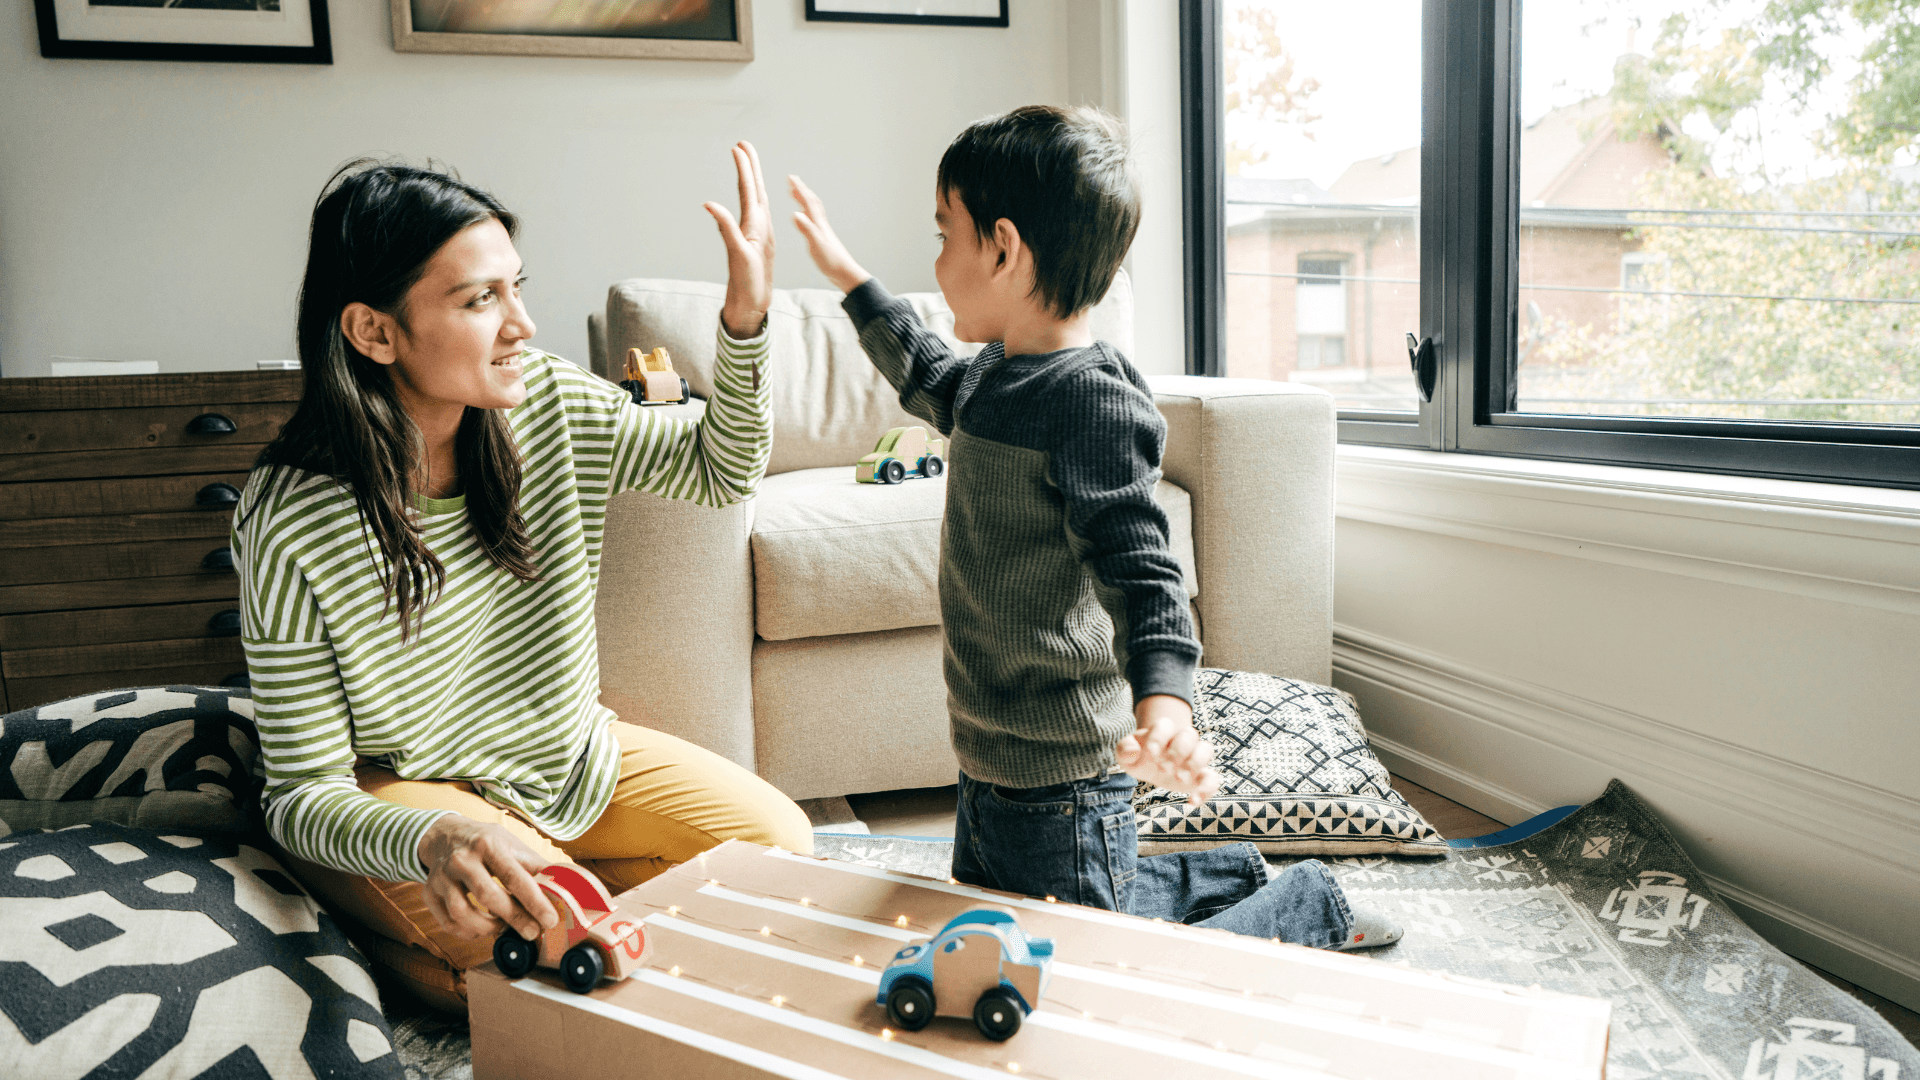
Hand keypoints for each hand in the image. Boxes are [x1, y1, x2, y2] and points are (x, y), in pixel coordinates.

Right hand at [416, 813, 559, 940]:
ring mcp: (441, 877)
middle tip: (533, 932)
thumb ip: (535, 865)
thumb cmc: (486, 842)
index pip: (513, 876)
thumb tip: (565, 885)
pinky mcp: (428, 892)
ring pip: (462, 913)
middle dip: (515, 919)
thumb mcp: (511, 844)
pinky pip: (447, 922)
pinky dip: (467, 932)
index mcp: (488, 844)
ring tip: (503, 928)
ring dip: (487, 928)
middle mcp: (462, 859)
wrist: (444, 835)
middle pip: (488, 897)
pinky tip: (481, 929)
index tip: (550, 920)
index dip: (533, 901)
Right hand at [704, 141, 774, 340]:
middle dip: (750, 165)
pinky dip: (747, 199)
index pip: (750, 189)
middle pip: (755, 188)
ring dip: (751, 178)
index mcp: (758, 225)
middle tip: (744, 144)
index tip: (738, 147)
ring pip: (755, 198)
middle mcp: (759, 225)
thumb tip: (710, 204)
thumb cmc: (752, 283)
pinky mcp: (752, 241)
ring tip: (746, 162)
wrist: (757, 304)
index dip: (744, 167)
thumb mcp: (740, 256)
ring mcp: (757, 232)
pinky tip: (746, 197)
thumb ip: (726, 228)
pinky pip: (750, 213)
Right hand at [789, 175, 871, 293]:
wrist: (845, 274)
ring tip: (797, 193)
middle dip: (801, 190)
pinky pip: (814, 220)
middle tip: (792, 180)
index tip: (790, 177)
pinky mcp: (823, 239)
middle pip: (812, 202)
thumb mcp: (816, 245)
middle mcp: (821, 224)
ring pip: (814, 210)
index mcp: (818, 224)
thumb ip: (806, 229)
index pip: (807, 202)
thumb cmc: (832, 262)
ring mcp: (823, 231)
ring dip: (805, 199)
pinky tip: (804, 217)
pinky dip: (807, 213)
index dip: (799, 188)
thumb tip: (794, 213)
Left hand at [1114, 695, 1220, 804]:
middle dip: (1177, 752)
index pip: (1165, 725)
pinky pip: (1213, 779)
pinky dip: (1206, 790)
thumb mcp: (1126, 753)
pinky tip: (1192, 801)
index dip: (1158, 738)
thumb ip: (1124, 749)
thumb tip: (1133, 752)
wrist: (1153, 766)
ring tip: (1180, 781)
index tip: (1150, 755)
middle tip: (1164, 770)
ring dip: (1195, 764)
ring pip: (1206, 750)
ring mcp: (1193, 757)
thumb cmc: (1140, 756)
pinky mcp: (1201, 776)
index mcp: (1163, 731)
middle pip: (1190, 734)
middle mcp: (1182, 740)